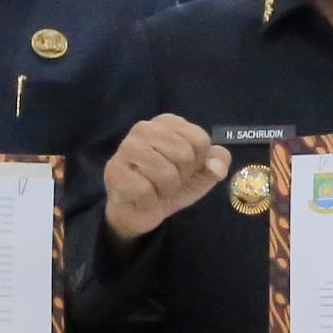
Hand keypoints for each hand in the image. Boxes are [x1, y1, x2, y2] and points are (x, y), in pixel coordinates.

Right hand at [103, 113, 230, 241]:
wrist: (139, 210)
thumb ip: (217, 163)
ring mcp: (126, 148)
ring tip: (155, 188)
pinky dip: (149, 200)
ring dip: (165, 190)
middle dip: (181, 177)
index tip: (184, 168)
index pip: (200, 140)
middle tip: (168, 180)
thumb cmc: (170, 185)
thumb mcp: (201, 174)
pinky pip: (145, 190)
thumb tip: (216, 166)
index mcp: (167, 122)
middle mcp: (144, 128)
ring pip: (165, 173)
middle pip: (184, 154)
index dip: (198, 162)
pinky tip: (142, 196)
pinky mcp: (114, 171)